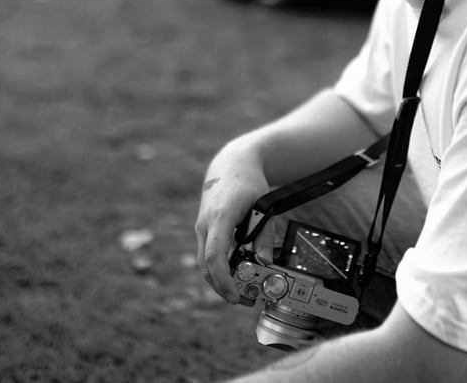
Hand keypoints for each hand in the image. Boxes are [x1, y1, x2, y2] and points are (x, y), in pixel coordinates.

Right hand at [195, 141, 269, 302]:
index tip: (234, 295)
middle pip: (206, 266)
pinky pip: (208, 255)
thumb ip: (264, 233)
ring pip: (205, 263)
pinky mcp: (204, 230)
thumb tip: (264, 262)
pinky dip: (219, 269)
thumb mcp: (262, 204)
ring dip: (220, 280)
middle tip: (243, 301)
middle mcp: (205, 224)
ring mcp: (202, 228)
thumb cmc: (249, 183)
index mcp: (220, 216)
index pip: (215, 255)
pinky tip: (235, 276)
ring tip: (242, 293)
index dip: (222, 279)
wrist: (231, 164)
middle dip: (221, 287)